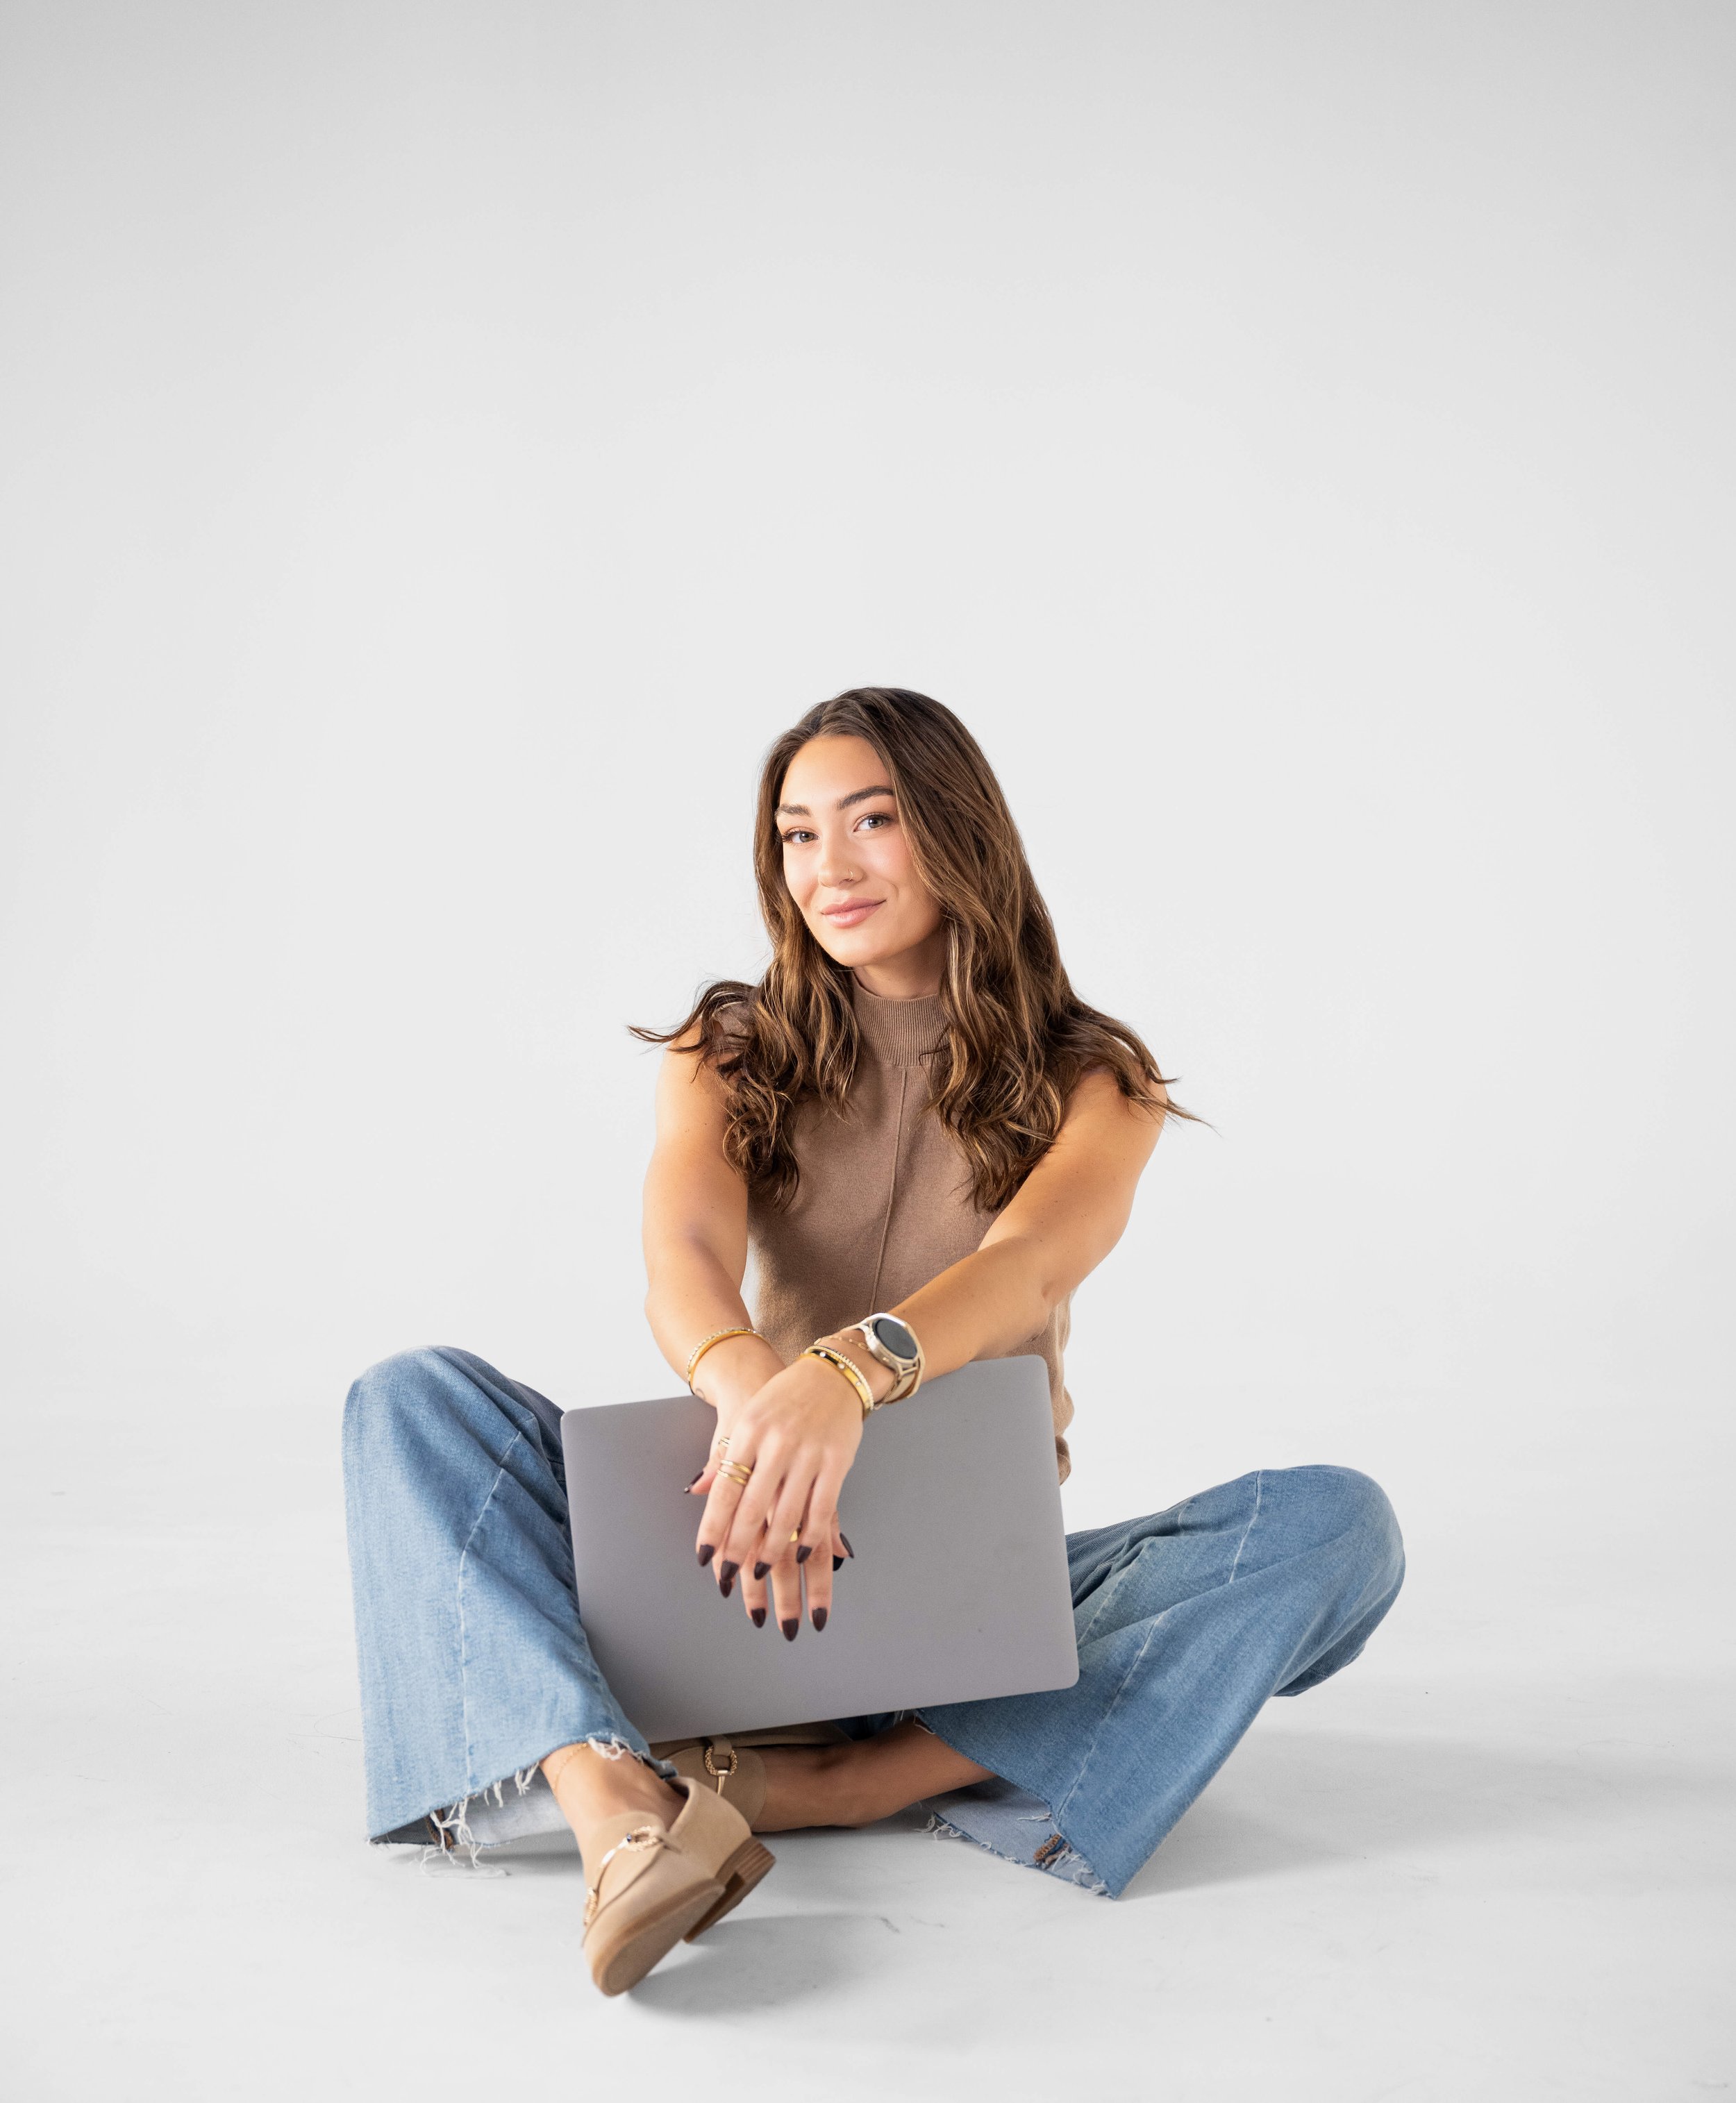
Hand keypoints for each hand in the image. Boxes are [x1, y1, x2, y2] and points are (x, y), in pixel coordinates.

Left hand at [685, 1352, 865, 1630]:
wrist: (831, 1372)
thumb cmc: (783, 1399)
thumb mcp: (746, 1419)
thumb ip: (724, 1456)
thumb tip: (695, 1489)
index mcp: (749, 1432)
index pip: (725, 1488)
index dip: (714, 1525)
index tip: (704, 1555)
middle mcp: (777, 1442)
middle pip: (753, 1506)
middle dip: (739, 1546)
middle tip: (729, 1574)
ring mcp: (809, 1451)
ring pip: (787, 1512)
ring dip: (774, 1548)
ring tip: (762, 1572)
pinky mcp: (838, 1459)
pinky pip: (823, 1506)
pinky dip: (812, 1534)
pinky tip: (802, 1552)